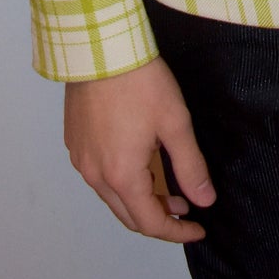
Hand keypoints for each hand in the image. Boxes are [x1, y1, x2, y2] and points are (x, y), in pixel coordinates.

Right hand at [64, 55, 215, 241]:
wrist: (99, 46)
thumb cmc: (140, 82)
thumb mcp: (175, 123)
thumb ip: (190, 167)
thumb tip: (205, 200)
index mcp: (121, 176)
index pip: (149, 223)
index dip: (176, 232)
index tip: (198, 227)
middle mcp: (95, 175)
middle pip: (127, 215)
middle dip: (158, 217)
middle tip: (186, 207)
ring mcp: (80, 159)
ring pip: (111, 195)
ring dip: (139, 198)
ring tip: (166, 186)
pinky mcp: (74, 142)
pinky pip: (99, 175)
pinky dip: (122, 180)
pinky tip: (139, 162)